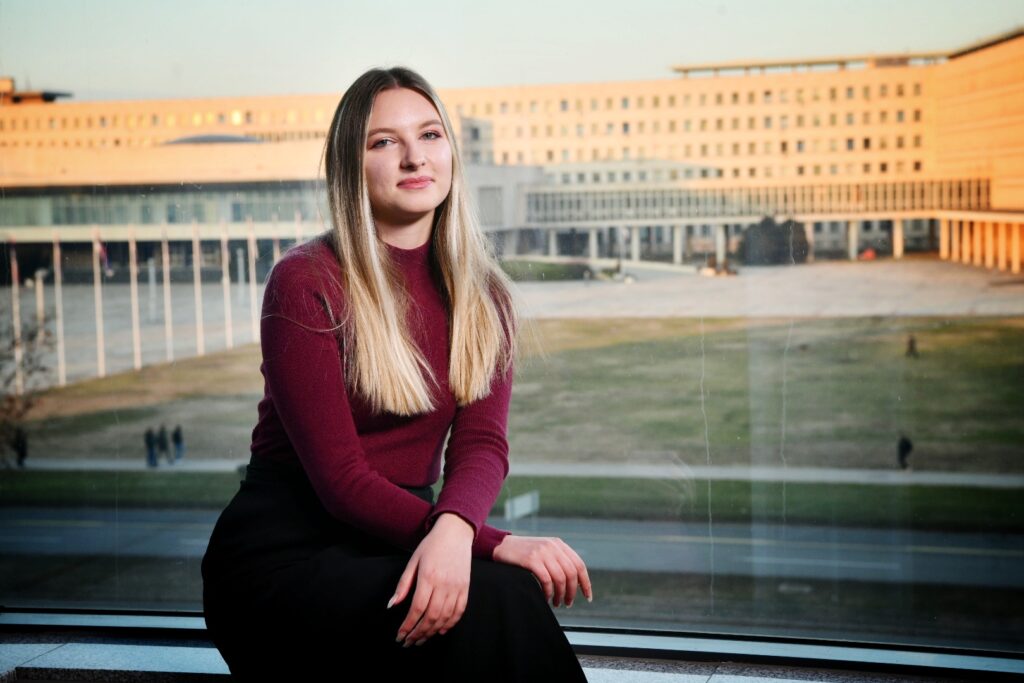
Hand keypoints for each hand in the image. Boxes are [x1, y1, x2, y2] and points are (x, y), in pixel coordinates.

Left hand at [388, 512, 473, 646]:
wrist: (456, 532)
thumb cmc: (431, 546)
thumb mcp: (413, 561)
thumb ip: (403, 584)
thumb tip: (392, 605)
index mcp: (428, 577)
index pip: (417, 608)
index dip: (407, 626)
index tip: (400, 636)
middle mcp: (444, 584)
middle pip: (431, 617)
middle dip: (418, 633)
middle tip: (408, 642)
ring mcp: (457, 586)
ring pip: (445, 617)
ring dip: (432, 632)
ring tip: (421, 640)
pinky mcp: (466, 587)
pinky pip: (459, 611)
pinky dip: (450, 624)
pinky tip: (440, 631)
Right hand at [492, 535, 592, 607]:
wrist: (501, 545)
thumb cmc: (523, 553)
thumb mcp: (544, 550)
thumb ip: (558, 559)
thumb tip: (575, 582)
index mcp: (559, 544)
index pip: (579, 565)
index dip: (585, 583)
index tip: (587, 596)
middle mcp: (553, 546)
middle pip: (571, 573)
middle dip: (572, 592)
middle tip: (568, 603)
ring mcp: (542, 552)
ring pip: (560, 578)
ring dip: (561, 594)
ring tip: (557, 603)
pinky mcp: (531, 559)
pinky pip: (546, 580)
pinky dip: (548, 592)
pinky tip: (546, 598)